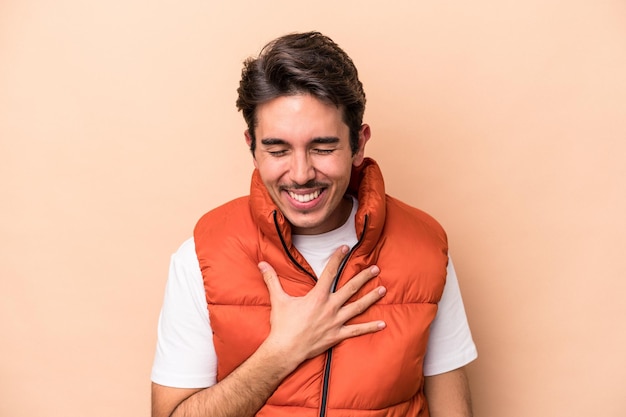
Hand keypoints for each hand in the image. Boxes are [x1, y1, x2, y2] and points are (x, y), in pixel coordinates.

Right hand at [258, 245, 385, 364]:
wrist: (285, 350)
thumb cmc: (282, 325)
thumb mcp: (278, 300)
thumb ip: (272, 280)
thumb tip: (261, 264)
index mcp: (317, 296)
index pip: (330, 272)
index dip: (338, 259)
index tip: (346, 248)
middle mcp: (330, 307)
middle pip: (350, 288)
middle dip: (363, 277)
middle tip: (375, 269)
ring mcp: (336, 322)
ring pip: (358, 307)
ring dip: (371, 298)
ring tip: (383, 289)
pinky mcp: (337, 335)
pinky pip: (357, 331)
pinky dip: (370, 327)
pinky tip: (382, 324)